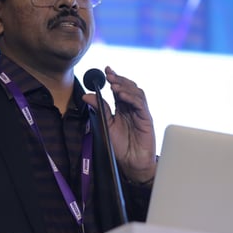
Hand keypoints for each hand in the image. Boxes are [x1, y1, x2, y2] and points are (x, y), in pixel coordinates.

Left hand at [82, 66, 156, 182]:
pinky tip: (122, 95)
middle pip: (128, 87)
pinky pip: (140, 104)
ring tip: (114, 85)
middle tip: (109, 75)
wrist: (132, 163)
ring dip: (125, 86)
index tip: (105, 70)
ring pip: (136, 92)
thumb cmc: (121, 146)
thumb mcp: (106, 125)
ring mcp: (140, 112)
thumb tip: (86, 95)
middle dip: (119, 79)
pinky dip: (131, 97)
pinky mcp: (146, 118)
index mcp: (122, 108)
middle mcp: (132, 108)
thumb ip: (100, 109)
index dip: (114, 78)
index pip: (118, 88)